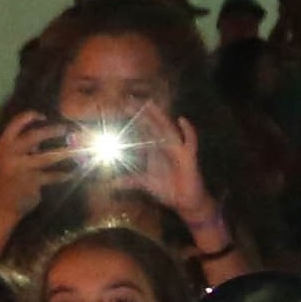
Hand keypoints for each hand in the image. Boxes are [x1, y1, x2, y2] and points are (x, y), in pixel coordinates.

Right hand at [0, 113, 66, 210]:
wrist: (3, 204)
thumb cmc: (11, 176)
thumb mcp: (11, 158)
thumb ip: (26, 146)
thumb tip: (48, 133)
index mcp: (4, 145)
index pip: (15, 124)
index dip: (29, 116)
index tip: (43, 115)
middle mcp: (11, 154)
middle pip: (33, 137)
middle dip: (52, 131)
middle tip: (66, 128)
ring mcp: (21, 168)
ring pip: (47, 157)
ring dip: (65, 153)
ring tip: (78, 149)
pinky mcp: (31, 182)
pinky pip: (52, 176)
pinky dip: (63, 175)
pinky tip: (72, 173)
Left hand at [123, 101, 209, 221]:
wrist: (185, 201)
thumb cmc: (167, 189)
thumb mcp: (145, 184)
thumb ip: (129, 181)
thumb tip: (111, 184)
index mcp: (154, 149)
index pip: (143, 129)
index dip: (134, 118)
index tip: (121, 106)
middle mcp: (165, 146)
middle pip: (152, 125)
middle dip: (142, 113)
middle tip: (129, 100)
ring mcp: (177, 150)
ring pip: (167, 129)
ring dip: (158, 117)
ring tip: (150, 103)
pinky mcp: (188, 157)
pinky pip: (190, 142)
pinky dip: (188, 131)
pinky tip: (182, 120)